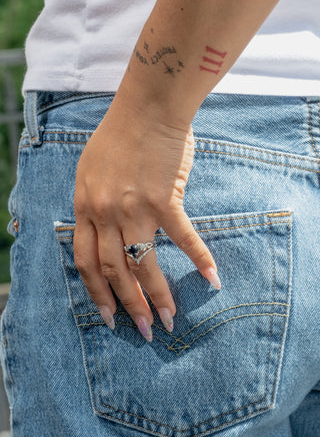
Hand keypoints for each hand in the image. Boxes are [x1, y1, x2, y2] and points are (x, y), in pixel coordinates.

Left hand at [73, 96, 220, 341]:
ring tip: (168, 321)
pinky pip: (183, 237)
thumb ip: (91, 205)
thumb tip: (102, 234)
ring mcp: (135, 208)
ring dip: (157, 297)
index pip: (85, 262)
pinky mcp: (165, 199)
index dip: (96, 293)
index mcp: (85, 207)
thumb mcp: (89, 171)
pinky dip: (200, 258)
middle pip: (113, 272)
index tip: (108, 316)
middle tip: (141, 330)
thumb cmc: (119, 135)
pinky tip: (212, 278)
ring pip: (144, 264)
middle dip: (127, 306)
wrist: (147, 106)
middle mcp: (106, 213)